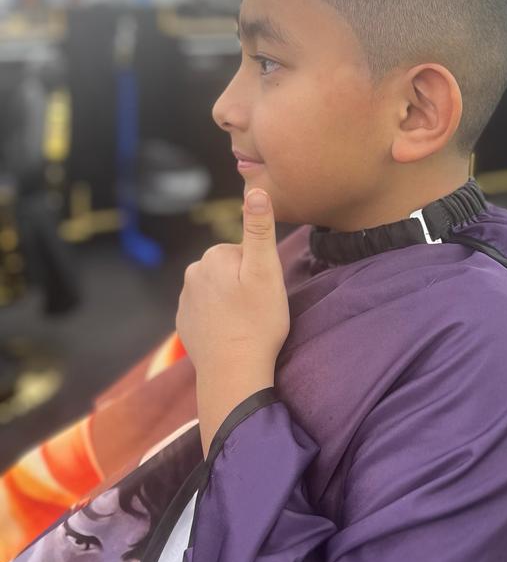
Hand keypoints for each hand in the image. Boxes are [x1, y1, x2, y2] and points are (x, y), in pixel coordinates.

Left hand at [176, 189, 289, 450]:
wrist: (233, 372)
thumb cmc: (257, 322)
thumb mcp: (266, 272)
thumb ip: (259, 229)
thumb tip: (255, 189)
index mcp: (213, 256)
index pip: (246, 251)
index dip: (261, 271)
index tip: (265, 292)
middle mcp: (193, 273)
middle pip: (230, 268)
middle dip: (245, 283)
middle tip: (259, 308)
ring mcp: (186, 300)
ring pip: (219, 289)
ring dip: (233, 300)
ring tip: (247, 322)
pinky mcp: (185, 323)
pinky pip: (208, 310)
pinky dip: (220, 318)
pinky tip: (232, 333)